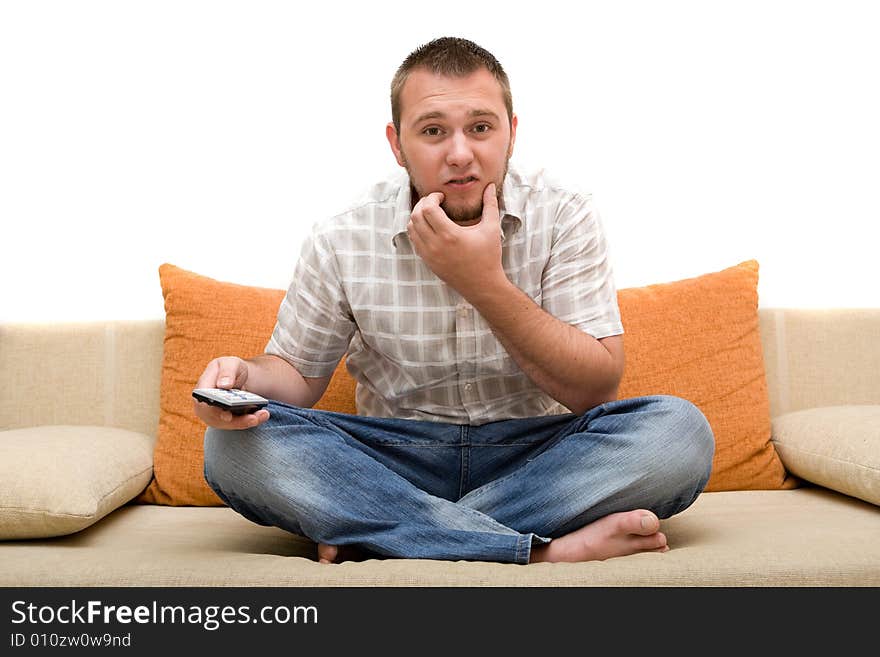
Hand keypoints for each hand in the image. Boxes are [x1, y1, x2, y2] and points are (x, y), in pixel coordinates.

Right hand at [193, 356, 269, 429]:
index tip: (227, 415)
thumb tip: (223, 385)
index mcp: (202, 388)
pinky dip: (250, 421)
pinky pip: (237, 424)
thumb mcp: (230, 363)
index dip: (213, 410)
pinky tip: (263, 415)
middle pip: (217, 418)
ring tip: (263, 415)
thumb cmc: (231, 369)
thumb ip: (227, 371)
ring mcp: (215, 415)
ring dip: (246, 422)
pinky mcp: (227, 421)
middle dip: (236, 421)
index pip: (203, 402)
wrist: (239, 377)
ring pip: (229, 424)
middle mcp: (205, 405)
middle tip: (253, 418)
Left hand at [407, 183, 506, 297]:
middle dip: (422, 204)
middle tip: (434, 202)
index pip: (427, 209)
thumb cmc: (488, 257)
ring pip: (411, 229)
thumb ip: (490, 204)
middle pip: (415, 216)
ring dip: (417, 217)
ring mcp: (429, 255)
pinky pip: (414, 241)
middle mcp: (435, 245)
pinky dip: (417, 230)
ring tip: (431, 213)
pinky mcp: (427, 262)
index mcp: (450, 235)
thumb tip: (490, 186)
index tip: (441, 197)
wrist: (482, 285)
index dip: (432, 198)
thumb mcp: (492, 228)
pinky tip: (431, 227)